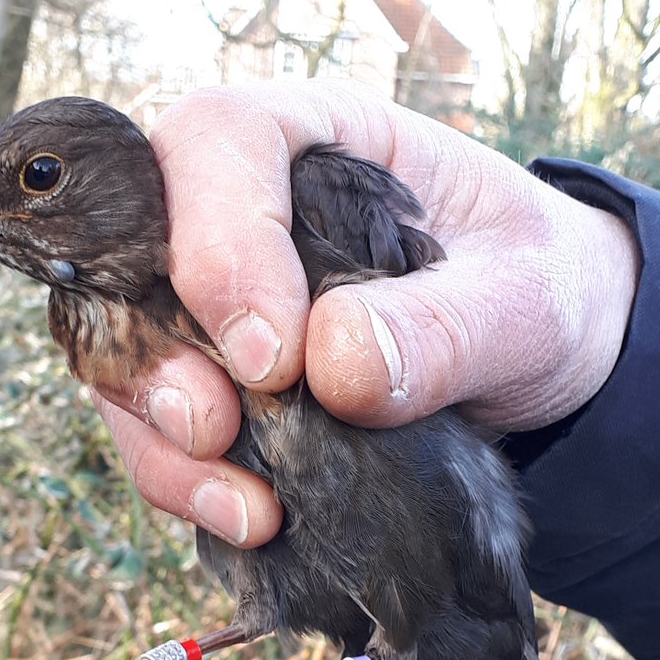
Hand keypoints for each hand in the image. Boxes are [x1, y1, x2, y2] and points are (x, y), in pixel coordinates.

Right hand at [93, 79, 639, 547]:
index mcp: (315, 140)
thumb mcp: (526, 299)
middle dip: (156, 355)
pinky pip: (152, 427)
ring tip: (247, 506)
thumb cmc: (531, 290)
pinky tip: (247, 520)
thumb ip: (445, 324)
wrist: (535, 360)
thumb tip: (333, 364)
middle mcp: (237, 210)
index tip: (272, 357)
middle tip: (219, 431)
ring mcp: (208, 301)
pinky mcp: (207, 379)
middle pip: (132, 254)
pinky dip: (183, 481)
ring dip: (163, 438)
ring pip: (124, 353)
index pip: (218, 142)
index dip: (220, 243)